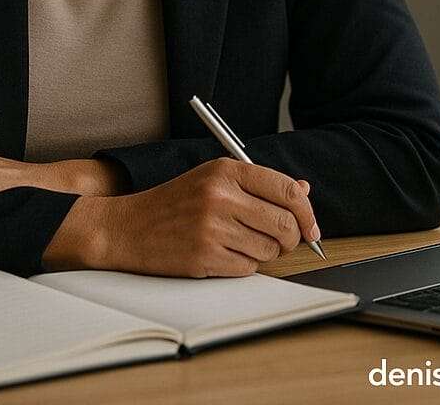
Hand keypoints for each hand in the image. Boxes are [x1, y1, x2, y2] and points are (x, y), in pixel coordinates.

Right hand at [43, 158, 317, 276]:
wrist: (128, 227)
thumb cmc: (174, 203)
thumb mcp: (214, 180)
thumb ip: (259, 184)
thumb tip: (304, 190)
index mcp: (226, 170)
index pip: (287, 190)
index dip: (307, 213)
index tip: (310, 227)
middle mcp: (221, 195)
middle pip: (285, 224)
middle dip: (290, 239)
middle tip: (280, 242)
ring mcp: (213, 227)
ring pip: (269, 250)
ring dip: (263, 254)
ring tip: (238, 243)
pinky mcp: (205, 256)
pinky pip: (248, 269)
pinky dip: (242, 266)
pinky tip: (222, 254)